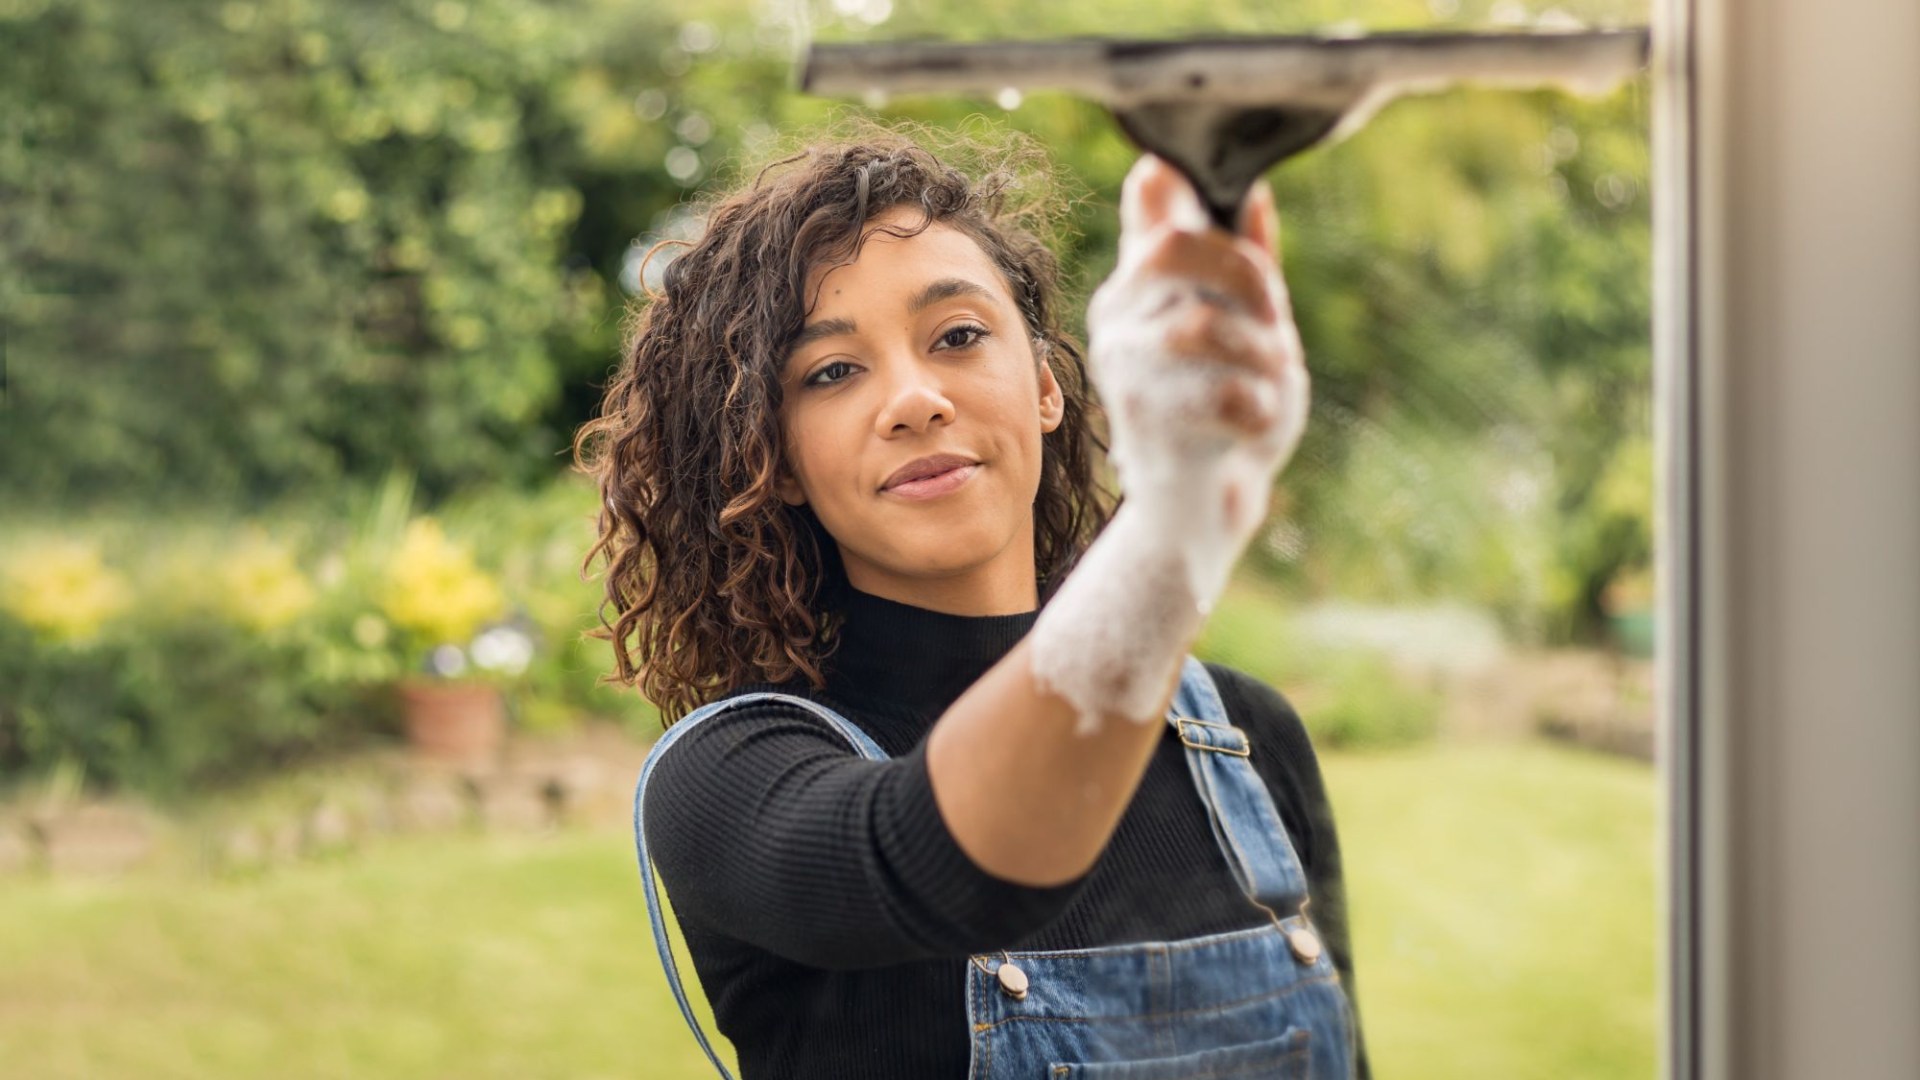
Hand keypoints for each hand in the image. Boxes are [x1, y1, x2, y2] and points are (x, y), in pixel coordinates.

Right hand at [1086, 154, 1309, 503]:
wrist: (1203, 506)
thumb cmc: (1224, 409)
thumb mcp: (1245, 327)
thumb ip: (1246, 261)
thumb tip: (1254, 187)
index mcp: (1135, 289)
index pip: (1159, 207)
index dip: (1212, 212)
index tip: (1255, 253)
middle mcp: (1117, 322)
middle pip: (1178, 247)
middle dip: (1248, 277)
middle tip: (1276, 319)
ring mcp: (1127, 370)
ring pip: (1207, 323)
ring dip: (1263, 352)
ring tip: (1274, 380)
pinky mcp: (1150, 421)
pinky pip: (1228, 390)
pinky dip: (1262, 406)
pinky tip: (1257, 422)